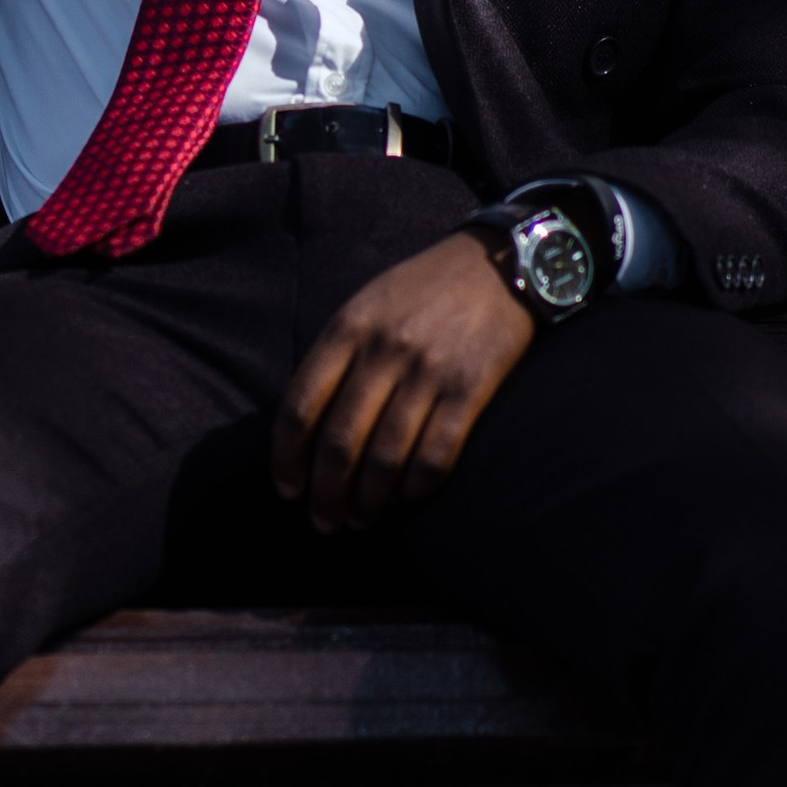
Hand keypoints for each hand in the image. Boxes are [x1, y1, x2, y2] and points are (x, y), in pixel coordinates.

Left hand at [272, 231, 535, 532]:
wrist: (499, 265)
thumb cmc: (423, 290)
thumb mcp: (365, 304)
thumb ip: (335, 355)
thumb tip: (306, 424)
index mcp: (347, 328)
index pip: (300, 407)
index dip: (287, 458)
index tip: (287, 488)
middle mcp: (383, 351)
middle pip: (339, 442)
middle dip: (325, 493)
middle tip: (324, 522)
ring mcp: (428, 372)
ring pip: (384, 457)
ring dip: (368, 501)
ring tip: (361, 519)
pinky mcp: (471, 389)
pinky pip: (436, 455)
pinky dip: (416, 487)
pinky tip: (406, 498)